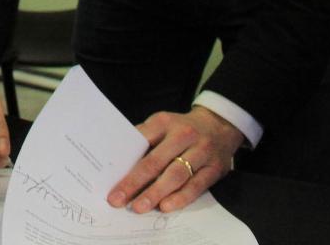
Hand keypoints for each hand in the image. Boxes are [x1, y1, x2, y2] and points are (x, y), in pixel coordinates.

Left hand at [108, 106, 243, 212]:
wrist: (220, 125)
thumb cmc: (181, 128)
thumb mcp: (161, 124)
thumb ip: (144, 139)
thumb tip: (118, 161)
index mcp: (164, 122)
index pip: (140, 142)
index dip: (124, 161)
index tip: (109, 177)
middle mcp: (184, 135)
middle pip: (156, 161)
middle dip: (135, 182)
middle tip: (118, 199)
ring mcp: (201, 152)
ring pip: (176, 175)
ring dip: (156, 193)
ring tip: (139, 207)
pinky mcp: (215, 169)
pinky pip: (196, 186)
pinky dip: (180, 198)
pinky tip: (165, 206)